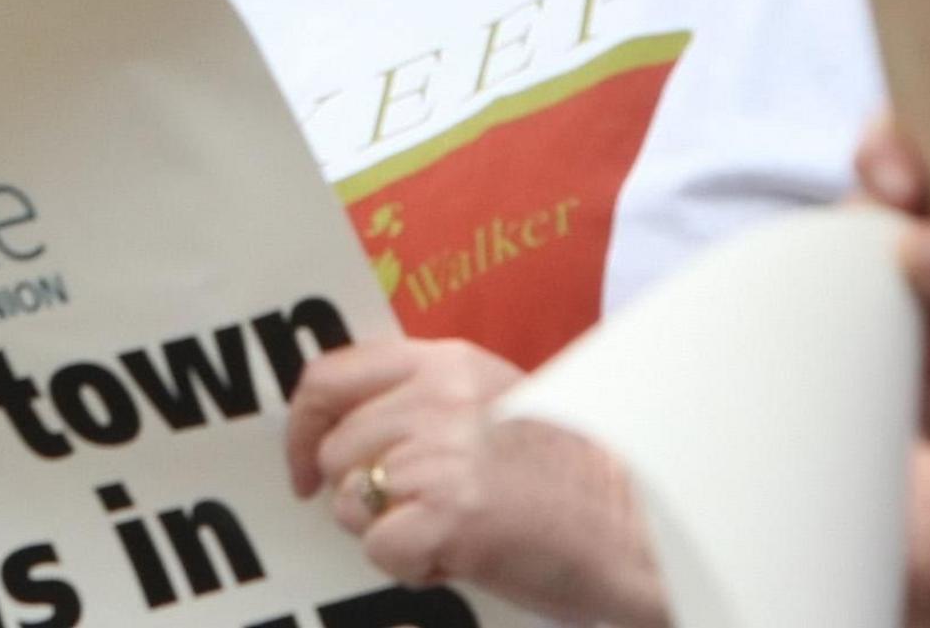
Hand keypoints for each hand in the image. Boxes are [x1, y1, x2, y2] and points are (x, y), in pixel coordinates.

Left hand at [283, 338, 654, 619]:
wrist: (630, 525)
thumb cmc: (562, 476)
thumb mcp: (490, 402)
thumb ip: (420, 401)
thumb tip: (338, 432)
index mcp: (445, 362)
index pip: (329, 377)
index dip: (300, 429)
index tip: (302, 469)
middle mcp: (436, 397)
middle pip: (335, 454)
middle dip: (364, 496)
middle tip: (423, 512)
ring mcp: (441, 454)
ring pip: (351, 505)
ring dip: (390, 531)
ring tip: (455, 528)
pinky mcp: (448, 514)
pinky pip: (379, 549)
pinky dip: (412, 567)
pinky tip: (463, 554)